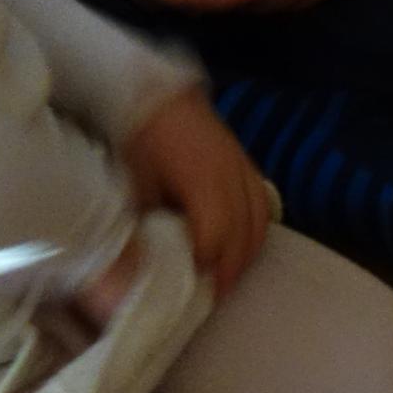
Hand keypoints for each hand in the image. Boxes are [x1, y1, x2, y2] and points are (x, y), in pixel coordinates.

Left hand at [117, 90, 270, 296]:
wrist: (152, 95)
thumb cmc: (137, 140)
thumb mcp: (129, 183)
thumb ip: (140, 226)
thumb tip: (139, 268)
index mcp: (202, 178)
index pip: (216, 232)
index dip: (208, 264)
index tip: (195, 290)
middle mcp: (232, 173)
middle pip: (244, 230)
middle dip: (231, 267)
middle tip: (214, 297)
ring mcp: (243, 166)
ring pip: (260, 219)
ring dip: (247, 252)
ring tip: (228, 278)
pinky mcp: (246, 162)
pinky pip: (263, 202)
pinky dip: (256, 229)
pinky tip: (242, 245)